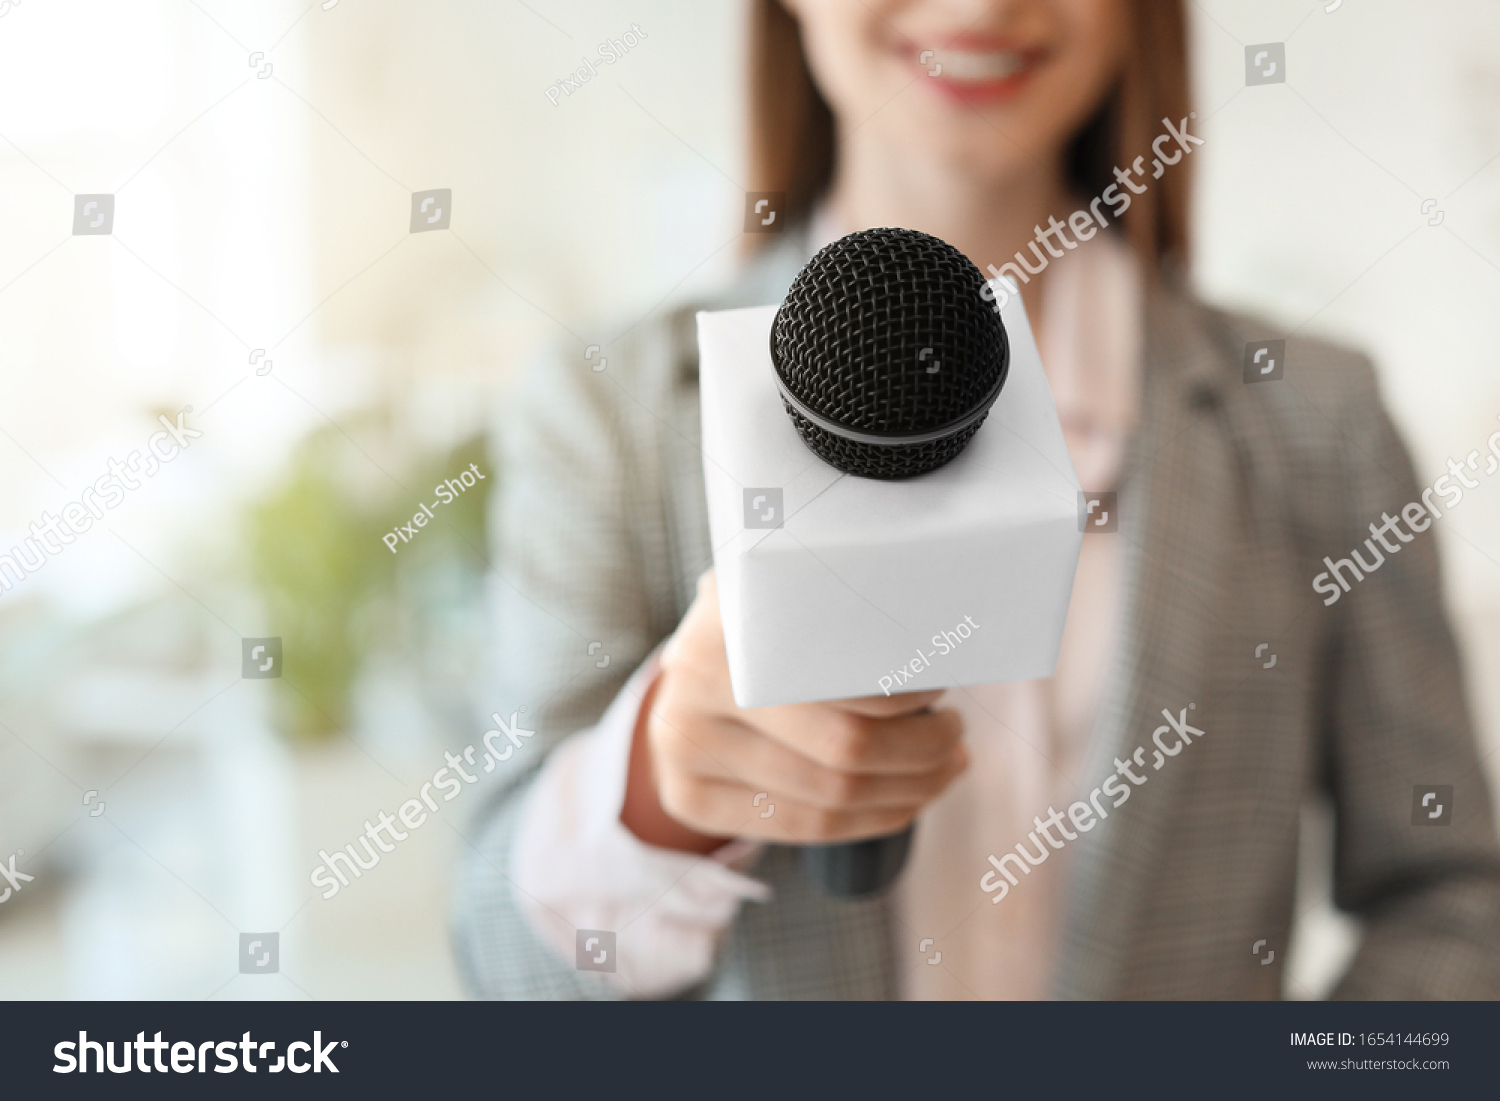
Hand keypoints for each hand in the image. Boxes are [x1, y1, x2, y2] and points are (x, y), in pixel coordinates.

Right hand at [620, 572, 967, 851]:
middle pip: (844, 747)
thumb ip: (827, 583)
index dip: (903, 689)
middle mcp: (690, 689)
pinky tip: (910, 797)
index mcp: (720, 625)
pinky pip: (807, 827)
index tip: (941, 681)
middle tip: (955, 730)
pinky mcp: (689, 799)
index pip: (836, 677)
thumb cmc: (755, 624)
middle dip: (922, 746)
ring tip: (947, 763)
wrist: (678, 675)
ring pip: (833, 797)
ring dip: (912, 787)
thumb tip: (927, 590)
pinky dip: (876, 819)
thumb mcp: (778, 585)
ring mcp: (682, 752)